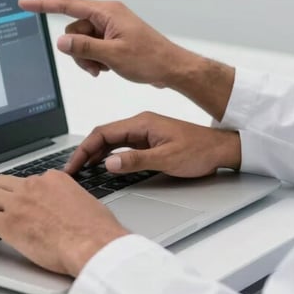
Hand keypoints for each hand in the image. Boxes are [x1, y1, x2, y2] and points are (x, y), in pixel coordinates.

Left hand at [0, 171, 128, 276]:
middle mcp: (34, 185)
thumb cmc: (97, 230)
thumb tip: (67, 210)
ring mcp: (19, 202)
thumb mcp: (86, 203)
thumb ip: (70, 201)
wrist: (94, 243)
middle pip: (0, 182)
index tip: (13, 202)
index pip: (26, 181)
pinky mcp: (9, 223)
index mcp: (54, 179)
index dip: (16, 193)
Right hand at [18, 0, 186, 86]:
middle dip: (78, 51)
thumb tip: (61, 42)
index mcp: (107, 12)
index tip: (25, 4)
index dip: (43, 5)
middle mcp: (107, 15)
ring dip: (87, 58)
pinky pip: (92, 47)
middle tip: (94, 66)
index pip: (67, 5)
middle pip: (74, 30)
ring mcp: (111, 27)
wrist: (171, 68)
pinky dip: (95, 59)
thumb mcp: (113, 55)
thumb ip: (84, 47)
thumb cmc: (150, 59)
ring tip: (103, 69)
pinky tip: (107, 68)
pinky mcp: (114, 38)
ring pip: (81, 41)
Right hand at [65, 112, 241, 177]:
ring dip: (96, 154)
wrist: (221, 149)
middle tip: (73, 171)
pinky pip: (122, 146)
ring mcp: (145, 132)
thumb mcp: (167, 159)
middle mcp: (141, 124)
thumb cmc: (199, 151)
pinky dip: (109, 155)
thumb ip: (136, 161)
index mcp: (142, 123)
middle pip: (104, 135)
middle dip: (85, 151)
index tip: (74, 165)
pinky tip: (103, 166)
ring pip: (112, 141)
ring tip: (83, 170)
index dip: (85, 148)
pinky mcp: (149, 140)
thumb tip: (109, 163)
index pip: (104, 132)